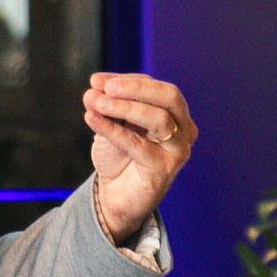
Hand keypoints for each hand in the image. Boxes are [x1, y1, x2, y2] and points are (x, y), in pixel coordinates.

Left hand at [82, 72, 194, 240]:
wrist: (115, 196)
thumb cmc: (119, 156)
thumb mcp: (111, 124)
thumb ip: (104, 106)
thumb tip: (93, 90)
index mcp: (175, 113)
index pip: (155, 87)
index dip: (126, 80)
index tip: (96, 80)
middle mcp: (184, 129)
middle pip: (169, 97)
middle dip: (135, 88)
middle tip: (105, 88)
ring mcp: (178, 150)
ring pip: (159, 119)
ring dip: (125, 107)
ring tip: (97, 104)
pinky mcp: (164, 169)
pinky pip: (138, 145)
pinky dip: (113, 130)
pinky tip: (92, 120)